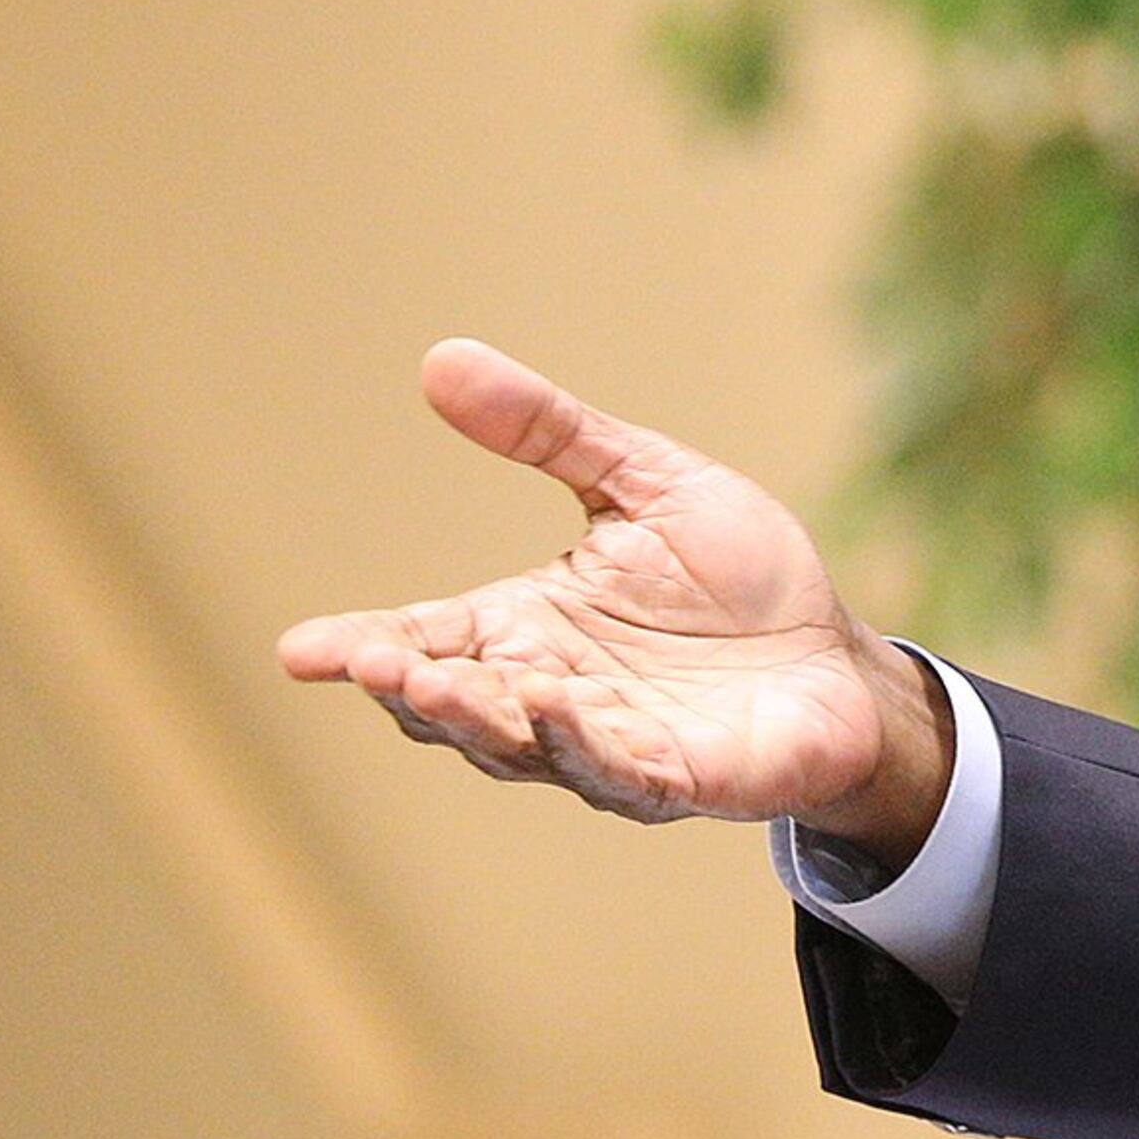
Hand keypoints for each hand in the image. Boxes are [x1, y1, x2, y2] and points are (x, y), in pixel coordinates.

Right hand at [278, 339, 950, 861]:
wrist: (838, 656)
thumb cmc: (739, 577)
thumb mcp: (647, 485)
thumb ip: (551, 436)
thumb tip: (441, 358)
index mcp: (530, 629)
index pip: (429, 641)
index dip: (365, 649)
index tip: (301, 651)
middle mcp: (554, 696)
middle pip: (459, 706)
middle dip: (416, 689)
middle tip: (378, 663)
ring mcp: (612, 747)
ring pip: (525, 747)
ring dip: (484, 719)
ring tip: (444, 686)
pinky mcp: (681, 780)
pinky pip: (620, 772)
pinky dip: (585, 747)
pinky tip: (556, 712)